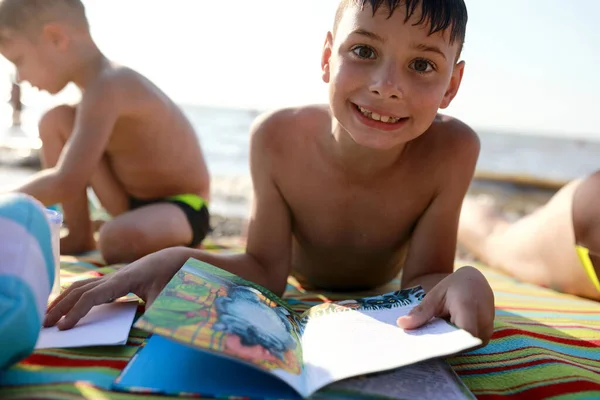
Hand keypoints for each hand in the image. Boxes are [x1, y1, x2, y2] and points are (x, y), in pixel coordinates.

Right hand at [44, 247, 187, 329]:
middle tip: (44, 325)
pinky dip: (73, 296)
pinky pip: (87, 287)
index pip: (93, 296)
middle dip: (61, 307)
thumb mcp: (165, 295)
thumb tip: (145, 329)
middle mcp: (112, 277)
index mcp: (123, 280)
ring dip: (63, 300)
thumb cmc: (168, 277)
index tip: (64, 327)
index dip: (77, 311)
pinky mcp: (113, 281)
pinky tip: (65, 305)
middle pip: (79, 290)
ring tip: (47, 316)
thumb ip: (154, 311)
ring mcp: (111, 278)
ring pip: (80, 286)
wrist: (171, 258)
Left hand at [396, 266, 494, 344]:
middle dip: (441, 348)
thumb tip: (401, 324)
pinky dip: (453, 345)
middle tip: (419, 350)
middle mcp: (482, 322)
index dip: (446, 344)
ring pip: (465, 348)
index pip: (462, 333)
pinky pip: (467, 346)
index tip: (426, 348)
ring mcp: (486, 331)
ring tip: (428, 346)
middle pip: (462, 344)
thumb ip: (421, 312)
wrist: (475, 282)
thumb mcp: (435, 295)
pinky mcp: (484, 338)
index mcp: (468, 307)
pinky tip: (438, 343)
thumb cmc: (454, 287)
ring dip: (447, 347)